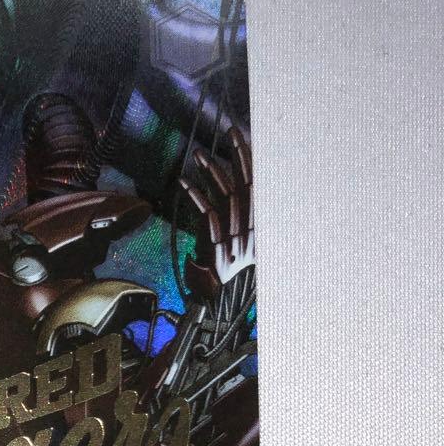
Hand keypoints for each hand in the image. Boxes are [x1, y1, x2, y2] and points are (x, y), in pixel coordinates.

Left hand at [180, 128, 253, 299]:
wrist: (225, 314)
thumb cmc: (229, 287)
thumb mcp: (237, 253)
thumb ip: (234, 226)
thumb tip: (227, 202)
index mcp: (261, 228)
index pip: (259, 186)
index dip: (251, 160)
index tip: (242, 138)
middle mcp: (252, 231)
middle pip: (247, 183)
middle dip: (238, 154)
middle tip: (227, 131)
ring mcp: (236, 239)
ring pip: (227, 196)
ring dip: (212, 172)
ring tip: (197, 155)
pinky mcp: (217, 249)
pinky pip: (207, 217)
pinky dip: (195, 198)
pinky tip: (184, 184)